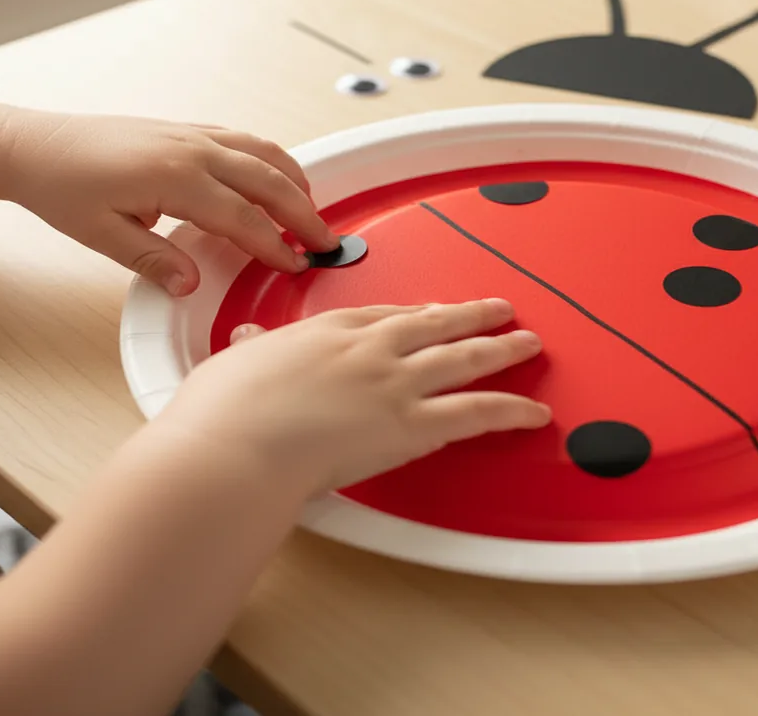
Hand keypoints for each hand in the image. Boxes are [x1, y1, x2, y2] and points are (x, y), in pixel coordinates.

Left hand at [2, 110, 336, 294]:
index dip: (274, 246)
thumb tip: (192, 284)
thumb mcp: (101, 235)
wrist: (35, 145)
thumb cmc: (63, 187)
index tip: (295, 265)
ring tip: (312, 210)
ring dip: (294, 180)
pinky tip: (279, 177)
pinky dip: (272, 159)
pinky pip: (244, 140)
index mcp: (174, 178)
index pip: (242, 218)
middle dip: (302, 213)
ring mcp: (191, 134)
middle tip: (325, 242)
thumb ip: (153, 260)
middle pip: (268, 181)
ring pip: (263, 152)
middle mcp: (191, 150)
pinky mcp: (186, 129)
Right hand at [160, 298, 549, 494]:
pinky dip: (510, 411)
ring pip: (463, 359)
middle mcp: (369, 349)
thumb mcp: (232, 362)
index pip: (384, 314)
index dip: (416, 314)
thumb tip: (248, 337)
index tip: (434, 311)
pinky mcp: (412, 426)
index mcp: (327, 330)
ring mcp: (395, 384)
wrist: (234, 448)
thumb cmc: (223, 413)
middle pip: (434, 324)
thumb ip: (252, 348)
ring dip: (501, 349)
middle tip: (499, 309)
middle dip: (471, 315)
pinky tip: (534, 411)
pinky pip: (475, 413)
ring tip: (529, 343)